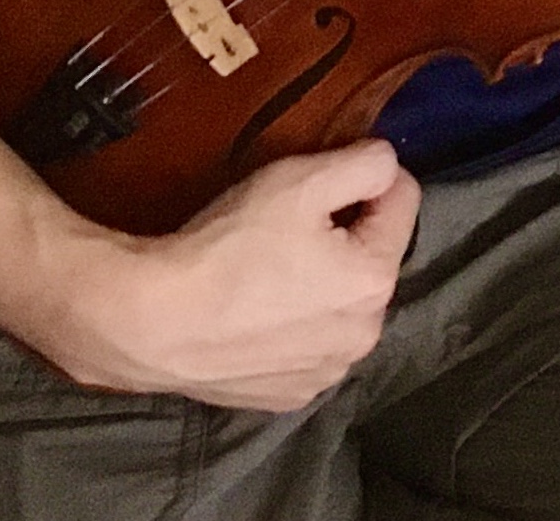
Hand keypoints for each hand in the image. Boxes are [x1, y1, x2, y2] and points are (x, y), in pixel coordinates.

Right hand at [37, 138, 419, 406]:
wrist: (156, 321)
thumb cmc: (230, 244)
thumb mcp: (301, 180)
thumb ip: (364, 163)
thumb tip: (388, 164)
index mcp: (375, 279)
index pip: (403, 199)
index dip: (366, 175)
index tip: (322, 176)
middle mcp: (364, 335)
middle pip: (372, 256)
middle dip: (346, 232)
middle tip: (289, 221)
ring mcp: (326, 372)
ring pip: (341, 304)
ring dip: (322, 281)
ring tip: (269, 266)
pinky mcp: (289, 396)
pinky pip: (308, 343)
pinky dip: (294, 323)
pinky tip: (256, 308)